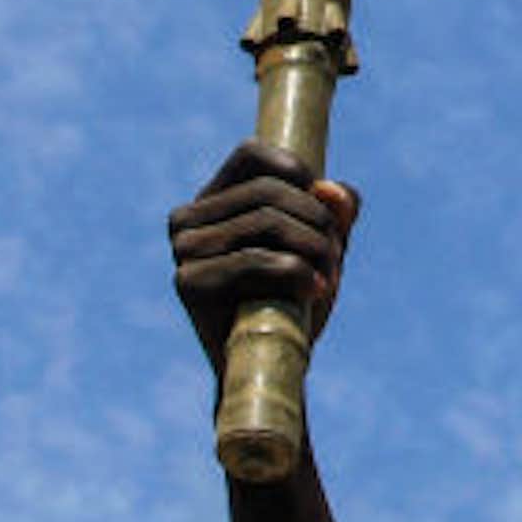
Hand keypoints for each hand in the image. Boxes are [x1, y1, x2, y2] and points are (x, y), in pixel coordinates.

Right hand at [168, 141, 356, 377]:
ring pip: (266, 221)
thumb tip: (330, 190)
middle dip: (317, 221)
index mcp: (211, 200)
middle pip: (268, 191)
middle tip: (337, 258)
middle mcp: (187, 219)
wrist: (272, 367)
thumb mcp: (322, 246)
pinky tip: (315, 289)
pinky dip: (296, 272)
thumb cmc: (296, 300)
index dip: (295, 171)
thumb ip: (335, 210)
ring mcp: (183, 250)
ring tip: (330, 277)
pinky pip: (255, 259)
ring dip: (314, 247)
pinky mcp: (189, 283)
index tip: (324, 213)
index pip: (252, 154)